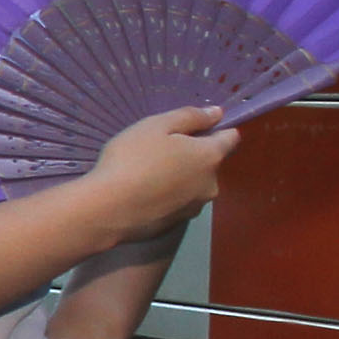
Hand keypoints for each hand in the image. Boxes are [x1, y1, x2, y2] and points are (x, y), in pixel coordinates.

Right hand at [71, 105, 236, 245]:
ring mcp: (194, 208)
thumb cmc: (132, 160)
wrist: (107, 210)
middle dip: (192, 156)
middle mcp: (211, 184)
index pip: (231, 138)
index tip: (192, 127)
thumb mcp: (156, 126)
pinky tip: (142, 195)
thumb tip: (218, 113)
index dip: (216, 129)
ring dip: (179, 178)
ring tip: (147, 176)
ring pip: (193, 185)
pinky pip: (177, 203)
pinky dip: (166, 197)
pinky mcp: (176, 225)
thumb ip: (191, 117)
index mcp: (210, 156)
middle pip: (209, 163)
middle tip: (158, 152)